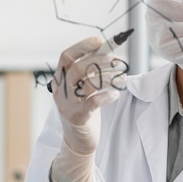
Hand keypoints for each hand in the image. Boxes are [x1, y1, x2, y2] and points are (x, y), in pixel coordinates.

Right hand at [51, 37, 125, 154]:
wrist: (78, 141)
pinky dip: (107, 96)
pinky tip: (116, 94)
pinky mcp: (77, 118)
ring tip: (123, 77)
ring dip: (109, 77)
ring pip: (87, 83)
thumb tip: (107, 49)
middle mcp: (60, 91)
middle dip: (101, 61)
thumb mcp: (81, 88)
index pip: (66, 56)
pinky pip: (93, 102)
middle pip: (78, 67)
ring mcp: (67, 105)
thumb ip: (88, 71)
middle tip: (118, 62)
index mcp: (59, 80)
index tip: (100, 41)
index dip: (82, 46)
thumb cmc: (83, 110)